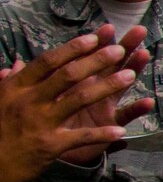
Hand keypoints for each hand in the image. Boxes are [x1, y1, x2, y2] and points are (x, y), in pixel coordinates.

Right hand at [0, 28, 152, 181]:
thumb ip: (11, 81)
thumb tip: (17, 64)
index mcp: (17, 87)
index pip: (48, 61)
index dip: (72, 48)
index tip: (95, 37)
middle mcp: (29, 101)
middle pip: (67, 75)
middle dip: (96, 61)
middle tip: (120, 49)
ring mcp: (41, 122)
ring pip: (79, 99)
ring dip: (107, 86)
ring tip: (131, 76)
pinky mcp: (50, 145)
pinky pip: (81, 136)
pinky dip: (101, 134)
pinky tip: (121, 130)